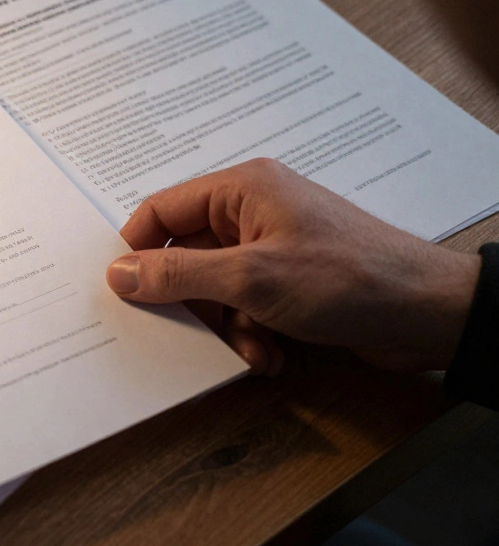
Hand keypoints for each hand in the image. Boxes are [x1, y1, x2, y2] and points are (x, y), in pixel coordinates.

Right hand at [104, 158, 479, 373]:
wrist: (429, 313)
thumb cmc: (346, 279)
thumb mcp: (249, 279)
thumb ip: (177, 275)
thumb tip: (117, 273)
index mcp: (241, 190)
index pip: (162, 211)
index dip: (137, 251)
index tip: (122, 292)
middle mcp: (254, 211)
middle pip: (186, 256)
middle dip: (192, 302)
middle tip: (190, 331)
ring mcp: (274, 246)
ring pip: (215, 288)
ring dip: (224, 326)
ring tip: (250, 348)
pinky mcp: (291, 280)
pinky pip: (246, 305)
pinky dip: (250, 333)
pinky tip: (271, 355)